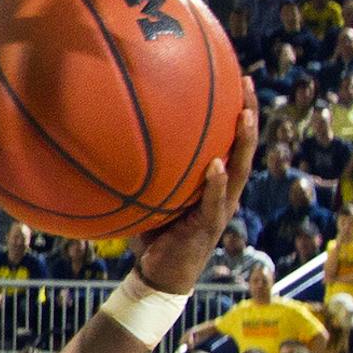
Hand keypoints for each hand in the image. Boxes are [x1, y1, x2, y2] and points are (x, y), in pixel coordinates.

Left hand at [135, 92, 257, 293]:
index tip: (234, 77)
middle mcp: (223, 191)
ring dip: (243, 143)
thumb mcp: (147, 196)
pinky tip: (217, 166)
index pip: (228, 141)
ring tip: (244, 116)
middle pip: (243, 146)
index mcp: (212, 182)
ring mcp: (220, 209)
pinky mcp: (209, 227)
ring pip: (240, 170)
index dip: (234, 111)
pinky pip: (215, 202)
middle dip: (247, 114)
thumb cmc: (151, 233)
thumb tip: (105, 138)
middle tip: (246, 83)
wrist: (159, 274)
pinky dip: (217, 184)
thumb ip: (140, 172)